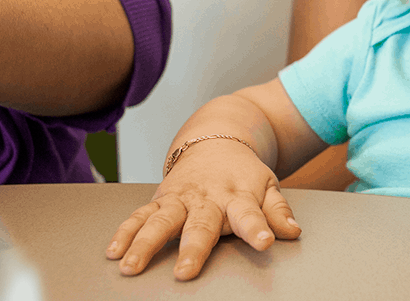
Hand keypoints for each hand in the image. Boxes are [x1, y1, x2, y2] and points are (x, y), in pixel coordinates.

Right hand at [105, 141, 300, 279]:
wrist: (216, 139)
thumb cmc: (243, 172)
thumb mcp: (267, 185)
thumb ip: (277, 211)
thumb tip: (293, 232)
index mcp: (238, 196)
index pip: (250, 215)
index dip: (257, 228)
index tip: (264, 242)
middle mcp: (207, 198)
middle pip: (200, 225)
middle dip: (193, 248)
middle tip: (185, 271)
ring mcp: (181, 198)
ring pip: (161, 220)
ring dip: (145, 243)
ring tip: (133, 266)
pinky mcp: (161, 198)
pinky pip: (140, 214)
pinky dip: (125, 231)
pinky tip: (114, 250)